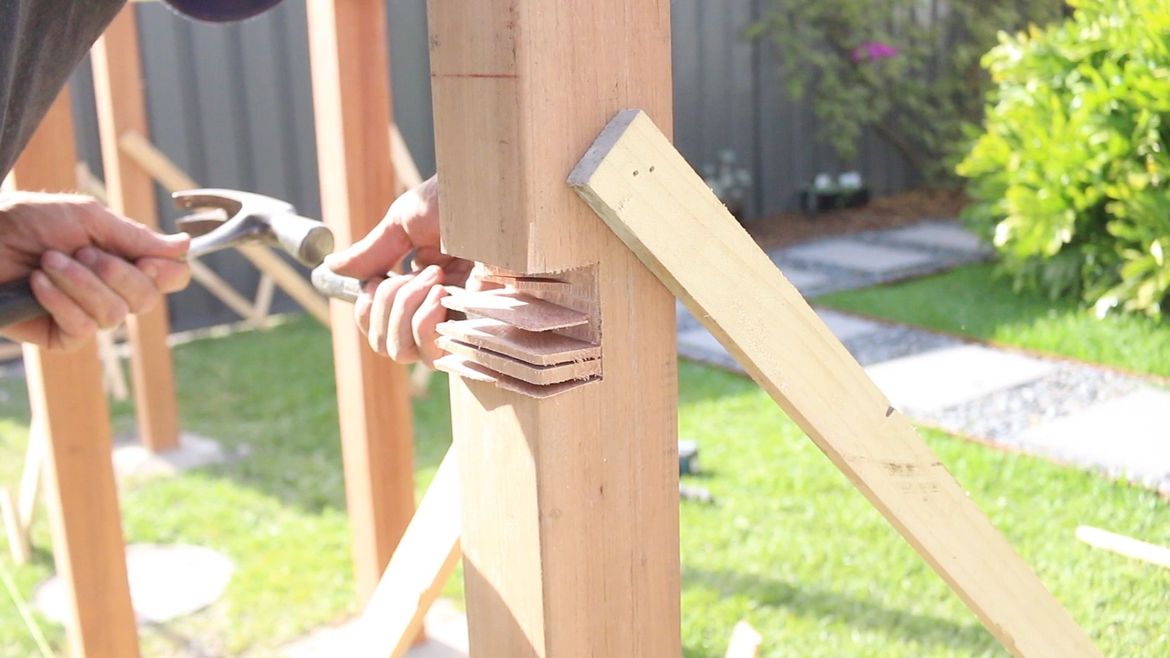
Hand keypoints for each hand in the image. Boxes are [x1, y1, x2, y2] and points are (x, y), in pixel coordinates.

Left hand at [0, 192, 190, 350]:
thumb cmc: (28, 222)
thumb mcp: (87, 218)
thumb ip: (136, 237)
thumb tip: (185, 246)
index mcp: (125, 260)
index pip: (170, 277)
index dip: (167, 273)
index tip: (148, 261)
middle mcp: (112, 290)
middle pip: (147, 299)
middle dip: (115, 274)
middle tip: (80, 251)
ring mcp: (88, 316)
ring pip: (113, 313)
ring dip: (79, 283)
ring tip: (47, 261)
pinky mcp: (63, 336)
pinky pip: (82, 328)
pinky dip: (60, 302)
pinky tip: (38, 284)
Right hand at [324, 175, 484, 365]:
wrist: (496, 194)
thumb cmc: (461, 201)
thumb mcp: (406, 222)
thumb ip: (374, 251)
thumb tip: (333, 267)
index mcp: (422, 287)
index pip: (378, 325)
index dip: (368, 308)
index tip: (377, 277)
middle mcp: (438, 310)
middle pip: (385, 344)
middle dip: (386, 305)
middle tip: (414, 271)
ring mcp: (458, 323)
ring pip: (404, 352)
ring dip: (405, 311)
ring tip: (433, 278)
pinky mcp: (478, 331)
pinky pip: (435, 353)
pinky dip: (425, 323)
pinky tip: (441, 293)